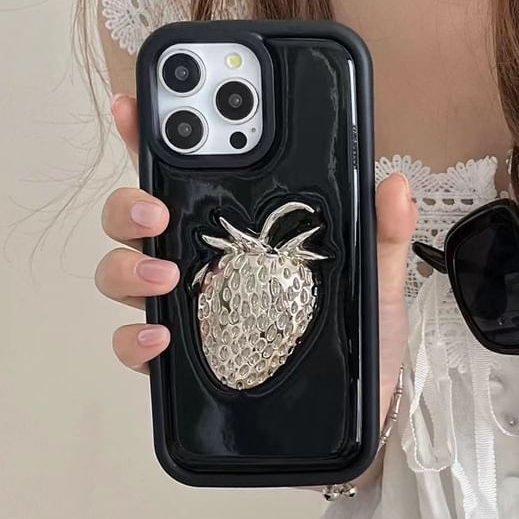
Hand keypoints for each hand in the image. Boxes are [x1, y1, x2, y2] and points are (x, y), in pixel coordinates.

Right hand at [96, 94, 418, 485]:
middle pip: (135, 216)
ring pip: (123, 271)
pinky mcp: (182, 361)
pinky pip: (135, 341)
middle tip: (155, 206)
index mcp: (241, 230)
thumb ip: (383, 233)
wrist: (364, 413)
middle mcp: (202, 262)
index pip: (190, 173)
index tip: (137, 106)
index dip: (155, 135)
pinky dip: (134, 336)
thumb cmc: (364, 339)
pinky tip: (161, 336)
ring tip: (165, 275)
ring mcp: (186, 309)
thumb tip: (395, 183)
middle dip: (128, 201)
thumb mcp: (380, 280)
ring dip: (129, 265)